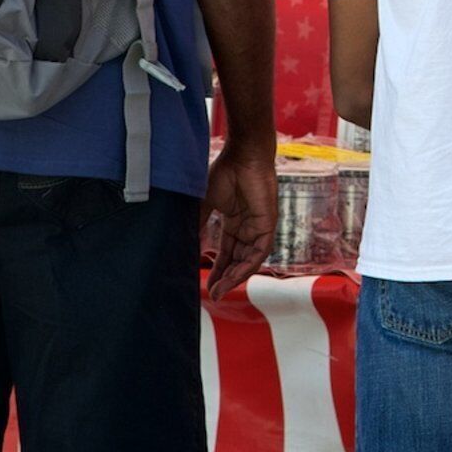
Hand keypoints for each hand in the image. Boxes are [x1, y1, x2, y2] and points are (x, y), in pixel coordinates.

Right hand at [200, 135, 274, 301]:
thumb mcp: (205, 203)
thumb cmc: (226, 172)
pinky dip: (247, 266)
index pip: (226, 253)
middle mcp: (247, 228)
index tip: (207, 285)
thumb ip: (197, 224)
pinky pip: (259, 252)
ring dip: (235, 277)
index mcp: (234, 223)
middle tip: (213, 294)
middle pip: (237, 261)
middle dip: (225, 278)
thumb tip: (183, 243)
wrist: (243, 156)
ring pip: (248, 260)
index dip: (217, 269)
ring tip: (221, 290)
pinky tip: (235, 277)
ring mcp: (259, 228)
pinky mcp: (268, 225)